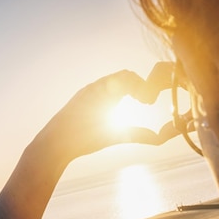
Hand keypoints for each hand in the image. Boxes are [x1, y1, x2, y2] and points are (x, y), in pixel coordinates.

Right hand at [36, 62, 178, 158]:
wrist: (59, 143)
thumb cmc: (85, 140)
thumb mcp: (118, 135)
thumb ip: (138, 134)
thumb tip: (160, 137)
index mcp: (111, 96)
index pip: (132, 81)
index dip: (145, 87)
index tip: (150, 102)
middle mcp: (103, 89)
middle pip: (130, 74)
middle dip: (145, 84)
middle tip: (150, 101)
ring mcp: (95, 89)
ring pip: (124, 75)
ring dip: (137, 86)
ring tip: (143, 102)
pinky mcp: (89, 92)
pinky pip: (110, 82)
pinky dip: (125, 88)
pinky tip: (130, 102)